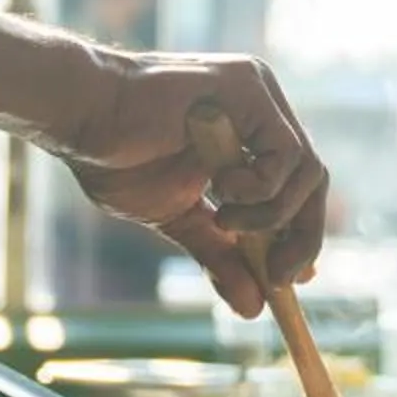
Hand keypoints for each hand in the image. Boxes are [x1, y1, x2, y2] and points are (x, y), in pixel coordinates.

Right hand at [52, 52, 326, 318]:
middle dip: (300, 238)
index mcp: (250, 132)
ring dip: (273, 217)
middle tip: (275, 277)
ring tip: (225, 223)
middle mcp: (264, 107)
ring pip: (309, 171)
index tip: (285, 277)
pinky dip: (262, 190)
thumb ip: (218, 254)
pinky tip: (221, 189)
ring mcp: (260, 93)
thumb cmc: (119, 157)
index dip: (300, 234)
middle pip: (314, 181)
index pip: (298, 186)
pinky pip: (287, 154)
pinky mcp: (250, 88)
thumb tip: (252, 309)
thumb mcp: (178, 217)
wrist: (83, 118)